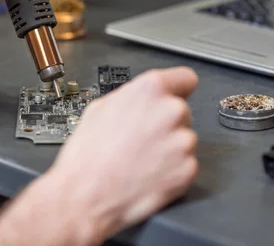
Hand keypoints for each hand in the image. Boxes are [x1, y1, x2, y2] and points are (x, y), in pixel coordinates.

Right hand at [47, 67, 198, 239]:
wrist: (86, 194)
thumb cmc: (88, 154)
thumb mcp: (99, 108)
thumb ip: (130, 97)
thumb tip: (140, 99)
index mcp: (150, 90)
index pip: (186, 78)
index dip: (177, 88)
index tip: (175, 95)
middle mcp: (171, 112)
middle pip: (181, 111)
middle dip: (165, 123)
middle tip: (141, 137)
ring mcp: (182, 142)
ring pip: (182, 139)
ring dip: (168, 148)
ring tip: (140, 158)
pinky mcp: (187, 170)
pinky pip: (184, 164)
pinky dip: (171, 170)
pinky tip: (147, 172)